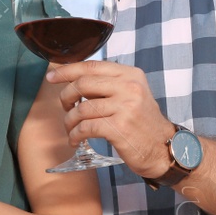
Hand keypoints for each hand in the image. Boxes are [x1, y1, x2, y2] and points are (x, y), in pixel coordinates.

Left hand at [45, 61, 176, 180]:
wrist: (164, 148)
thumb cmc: (143, 123)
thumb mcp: (132, 94)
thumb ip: (109, 84)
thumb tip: (74, 79)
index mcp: (130, 75)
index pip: (91, 66)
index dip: (67, 70)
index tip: (52, 76)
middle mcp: (129, 87)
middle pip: (82, 84)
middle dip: (66, 96)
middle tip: (65, 107)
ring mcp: (125, 107)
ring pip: (81, 109)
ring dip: (69, 120)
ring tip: (71, 129)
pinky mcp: (119, 128)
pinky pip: (85, 128)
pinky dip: (75, 135)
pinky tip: (76, 140)